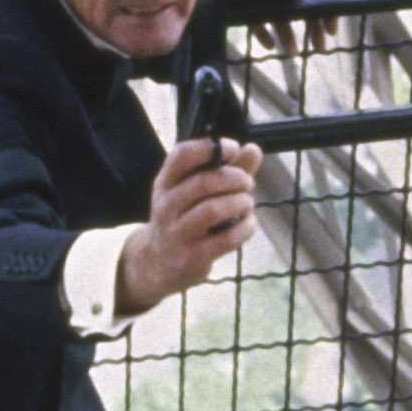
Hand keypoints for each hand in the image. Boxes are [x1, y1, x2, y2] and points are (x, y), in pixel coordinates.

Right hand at [116, 138, 265, 315]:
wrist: (159, 263)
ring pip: (213, 210)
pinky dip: (244, 228)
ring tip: (247, 203)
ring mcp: (177, 233)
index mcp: (165, 183)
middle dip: (235, 178)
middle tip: (247, 182)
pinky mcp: (192, 257)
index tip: (234, 149)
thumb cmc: (183, 218)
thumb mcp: (194, 192)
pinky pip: (225, 238)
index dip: (212, 147)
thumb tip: (253, 150)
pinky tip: (248, 223)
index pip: (182, 155)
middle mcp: (166, 206)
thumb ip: (226, 169)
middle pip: (203, 183)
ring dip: (240, 202)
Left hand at [220, 0, 349, 55]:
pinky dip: (264, 36)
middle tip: (319, 49)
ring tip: (292, 53)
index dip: (327, 15)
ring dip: (289, 38)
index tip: (332, 32)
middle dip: (313, 31)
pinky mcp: (248, 3)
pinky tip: (270, 46)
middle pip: (304, 13)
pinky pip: (258, 24)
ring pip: (282, 22)